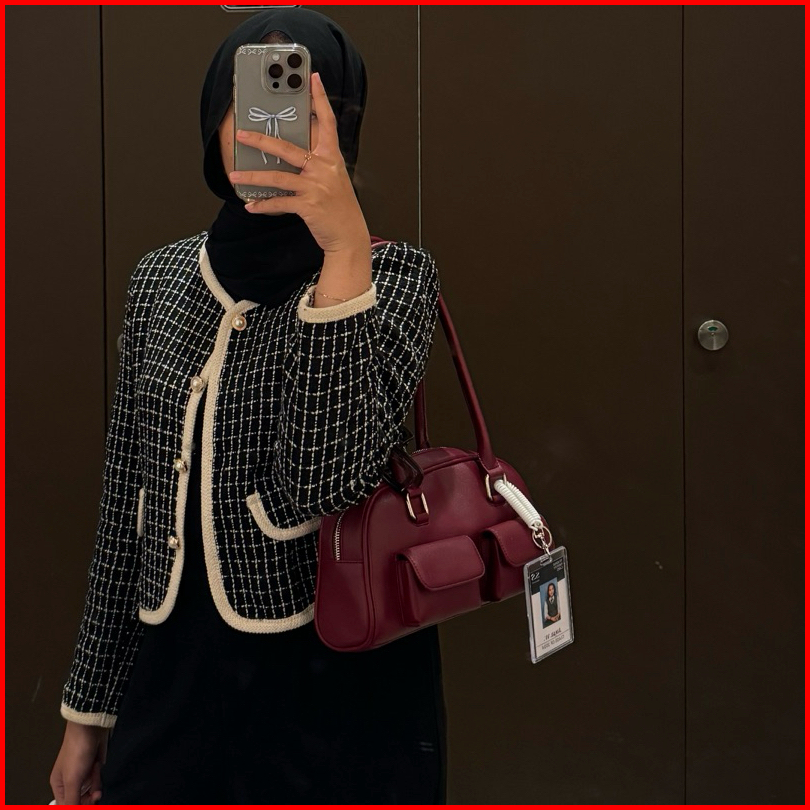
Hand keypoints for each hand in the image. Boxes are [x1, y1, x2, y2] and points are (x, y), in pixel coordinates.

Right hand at [50, 721, 108, 803]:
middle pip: (80, 800)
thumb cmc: (77, 753)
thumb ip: (72, 801)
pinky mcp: (94, 767)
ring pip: (90, 790)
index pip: (67, 805)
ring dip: (95, 784)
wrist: (91, 730)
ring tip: (95, 772)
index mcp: (59, 785)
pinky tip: (98, 766)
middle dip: (89, 797)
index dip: (77, 806)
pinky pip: (97, 780)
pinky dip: (98, 776)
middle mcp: (70, 782)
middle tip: (96, 794)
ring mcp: (83, 774)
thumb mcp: (72, 780)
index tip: (87, 803)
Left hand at [229, 72, 369, 255]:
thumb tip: (291, 149)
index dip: (320, 100)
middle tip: (241, 134)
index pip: (327, 123)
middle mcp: (324, 169)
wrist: (349, 236)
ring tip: (234, 176)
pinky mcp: (309, 206)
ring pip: (278, 177)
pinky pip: (279, 202)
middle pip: (288, 148)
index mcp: (332, 158)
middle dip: (261, 141)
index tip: (312, 79)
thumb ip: (317, 161)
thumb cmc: (340, 207)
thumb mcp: (333, 178)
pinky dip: (263, 205)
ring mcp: (316, 187)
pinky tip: (251, 206)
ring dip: (253, 177)